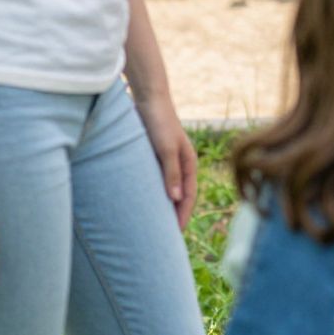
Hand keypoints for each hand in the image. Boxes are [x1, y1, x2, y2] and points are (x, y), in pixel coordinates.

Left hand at [135, 94, 198, 227]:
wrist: (149, 98)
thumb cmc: (159, 122)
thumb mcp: (166, 149)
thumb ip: (170, 173)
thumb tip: (175, 200)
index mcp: (188, 163)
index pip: (188, 196)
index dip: (182, 215)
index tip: (174, 234)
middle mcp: (181, 163)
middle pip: (180, 195)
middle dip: (175, 214)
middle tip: (166, 236)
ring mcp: (169, 160)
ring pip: (169, 188)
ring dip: (165, 205)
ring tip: (155, 223)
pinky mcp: (156, 156)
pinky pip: (158, 180)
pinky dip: (155, 193)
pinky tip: (144, 201)